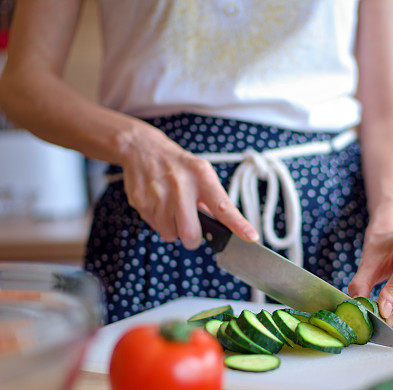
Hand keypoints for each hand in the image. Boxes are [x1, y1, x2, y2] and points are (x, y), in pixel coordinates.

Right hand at [118, 122, 257, 248]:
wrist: (142, 148)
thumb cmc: (177, 165)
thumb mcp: (200, 174)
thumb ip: (211, 200)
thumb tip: (222, 226)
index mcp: (202, 176)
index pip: (223, 206)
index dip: (238, 225)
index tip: (251, 236)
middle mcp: (181, 185)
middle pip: (190, 233)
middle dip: (192, 238)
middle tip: (190, 228)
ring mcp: (159, 194)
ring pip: (170, 235)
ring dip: (173, 229)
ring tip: (172, 210)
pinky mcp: (141, 202)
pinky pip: (154, 227)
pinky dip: (158, 222)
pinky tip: (159, 206)